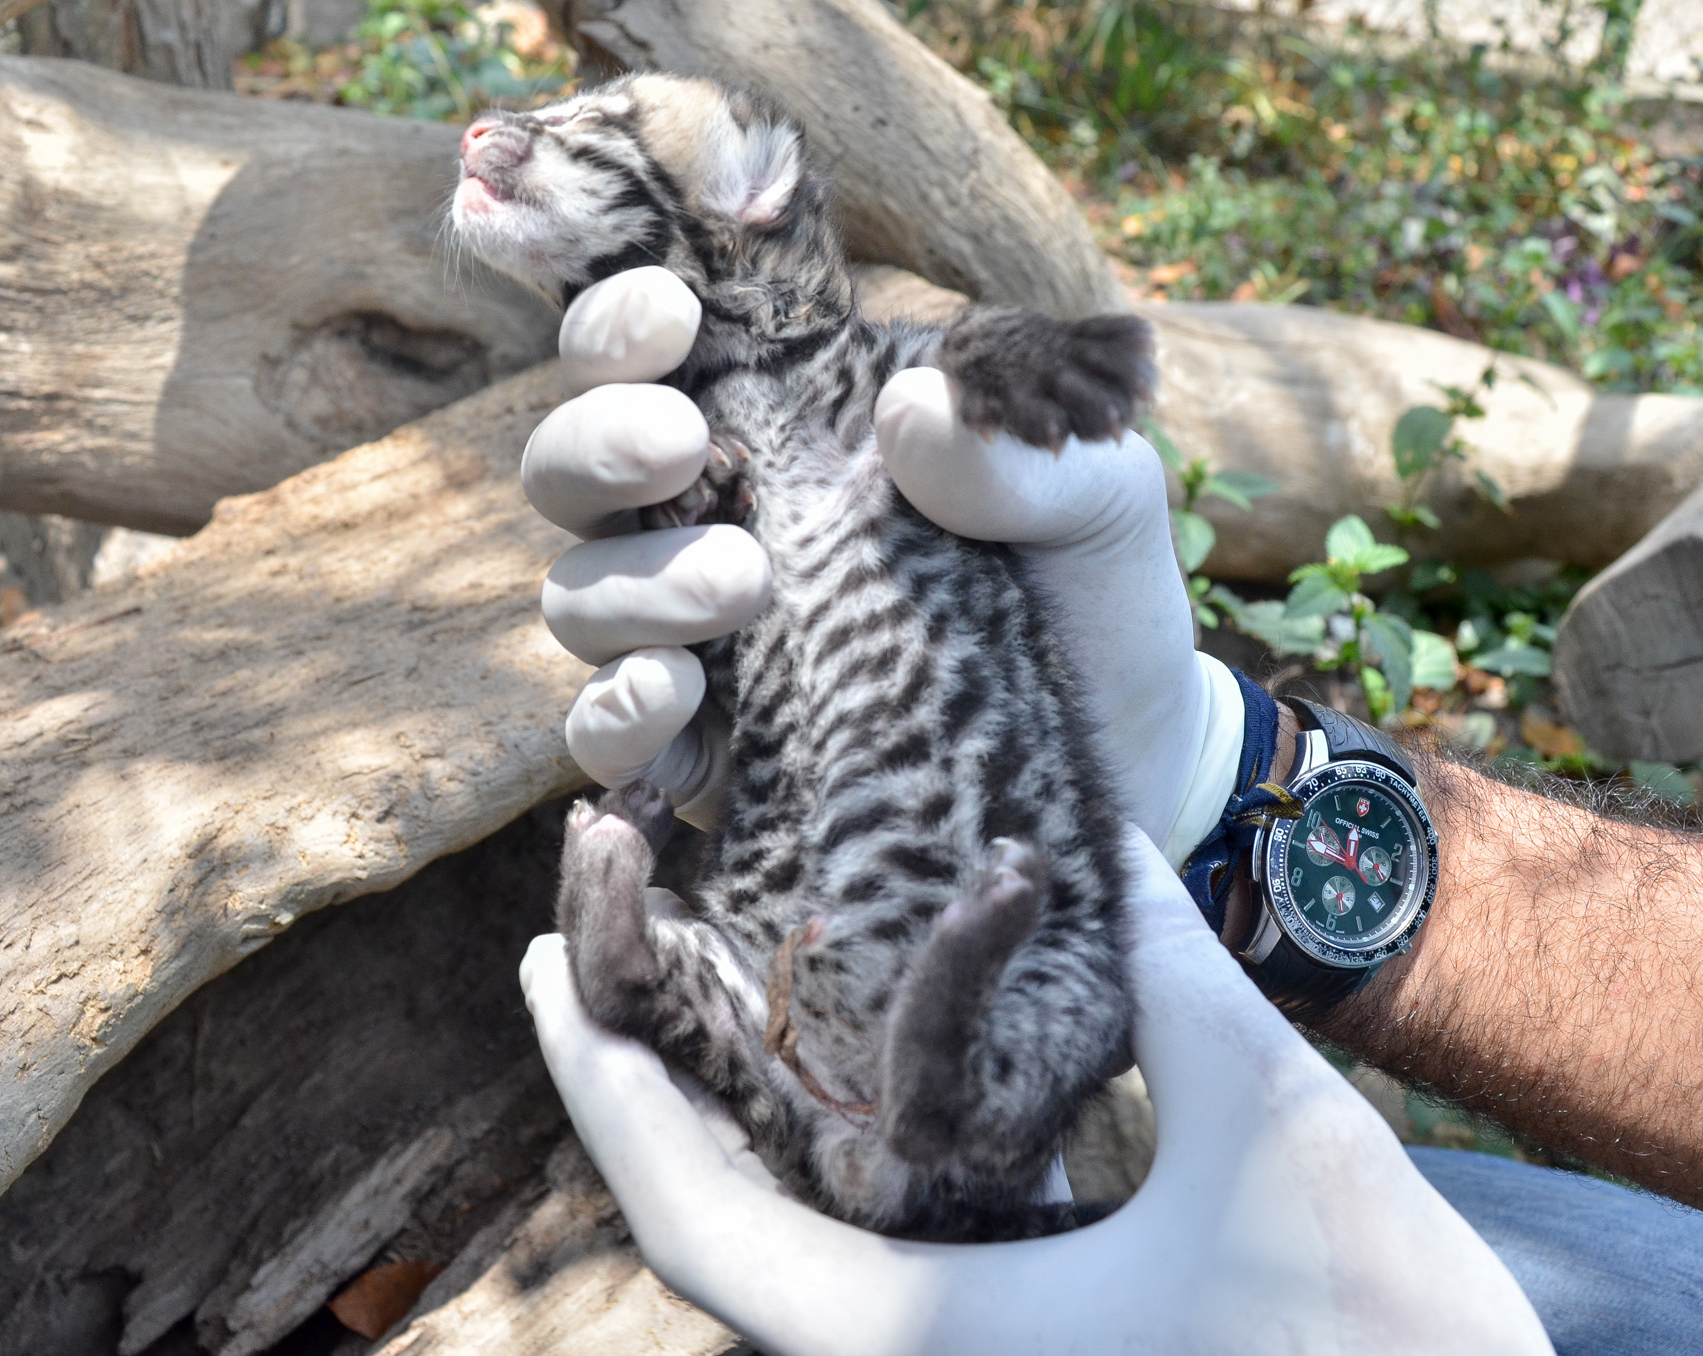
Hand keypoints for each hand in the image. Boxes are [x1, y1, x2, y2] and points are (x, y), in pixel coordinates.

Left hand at [520, 827, 1551, 1354]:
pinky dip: (806, 1171)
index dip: (597, 1090)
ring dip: (710, 1129)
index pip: (690, 1220)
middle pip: (705, 1236)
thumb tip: (1110, 830)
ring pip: (775, 1257)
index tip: (537, 966)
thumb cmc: (1377, 1324)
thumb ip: (1175, 970)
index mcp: (917, 1343)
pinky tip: (819, 1085)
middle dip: (630, 1094)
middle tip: (574, 951)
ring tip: (678, 994)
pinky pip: (860, 1269)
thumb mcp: (1267, 1119)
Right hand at [530, 266, 1244, 852]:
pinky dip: (620, 710)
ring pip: (578, 596)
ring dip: (633, 582)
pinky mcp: (709, 759)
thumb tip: (911, 415)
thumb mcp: (1098, 498)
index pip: (648, 357)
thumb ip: (1022, 443)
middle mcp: (716, 528)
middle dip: (599, 440)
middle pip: (568, 469)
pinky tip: (682, 692)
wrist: (1133, 757)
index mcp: (787, 437)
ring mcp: (701, 647)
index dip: (620, 322)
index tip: (674, 313)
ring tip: (745, 582)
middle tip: (686, 445)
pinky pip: (604, 734)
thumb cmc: (1092, 593)